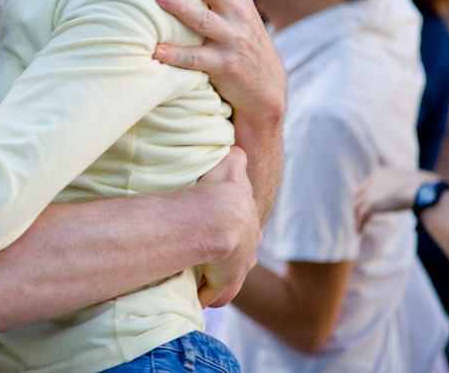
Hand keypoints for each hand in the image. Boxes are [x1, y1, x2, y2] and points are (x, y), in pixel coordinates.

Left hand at [152, 0, 285, 120]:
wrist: (266, 87)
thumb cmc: (242, 37)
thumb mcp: (237, 0)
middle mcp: (237, 11)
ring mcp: (233, 38)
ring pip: (204, 20)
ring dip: (180, 6)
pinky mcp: (226, 66)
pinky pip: (198, 60)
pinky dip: (177, 56)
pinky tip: (156, 51)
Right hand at [192, 147, 261, 307]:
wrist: (219, 215)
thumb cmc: (220, 186)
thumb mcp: (232, 163)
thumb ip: (235, 157)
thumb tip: (235, 150)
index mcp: (251, 220)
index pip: (246, 228)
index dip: (234, 229)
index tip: (222, 230)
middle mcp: (250, 243)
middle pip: (242, 253)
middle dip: (229, 255)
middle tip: (210, 255)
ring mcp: (240, 265)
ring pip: (231, 275)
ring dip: (217, 277)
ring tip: (201, 278)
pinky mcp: (226, 283)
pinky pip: (215, 293)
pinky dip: (206, 295)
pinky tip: (197, 298)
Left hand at [354, 166, 438, 231]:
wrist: (422, 189)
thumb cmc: (423, 187)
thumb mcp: (407, 182)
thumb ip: (400, 188)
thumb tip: (407, 196)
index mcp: (380, 173)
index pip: (366, 185)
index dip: (364, 196)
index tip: (365, 205)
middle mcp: (373, 181)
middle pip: (359, 195)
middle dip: (358, 207)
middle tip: (359, 217)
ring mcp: (371, 192)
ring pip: (358, 206)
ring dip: (357, 218)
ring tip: (358, 228)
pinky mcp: (372, 203)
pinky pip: (362, 215)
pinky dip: (360, 223)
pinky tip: (360, 231)